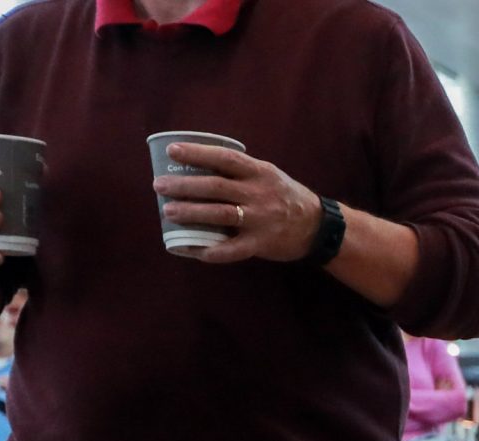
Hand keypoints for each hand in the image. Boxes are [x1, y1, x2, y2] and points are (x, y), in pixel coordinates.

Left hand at [153, 141, 322, 264]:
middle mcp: (259, 194)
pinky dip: (213, 251)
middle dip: (184, 186)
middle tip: (159, 186)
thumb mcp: (269, 176)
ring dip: (192, 213)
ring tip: (168, 212)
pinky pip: (233, 249)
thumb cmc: (286, 197)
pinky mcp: (262, 243)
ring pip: (220, 214)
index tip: (173, 151)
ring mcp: (261, 220)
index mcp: (260, 173)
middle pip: (216, 187)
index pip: (225, 158)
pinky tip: (194, 251)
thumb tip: (199, 165)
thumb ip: (240, 172)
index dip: (198, 153)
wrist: (319, 227)